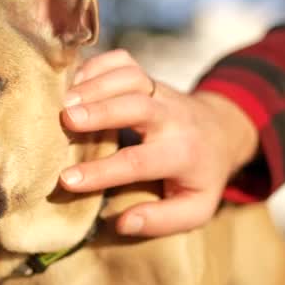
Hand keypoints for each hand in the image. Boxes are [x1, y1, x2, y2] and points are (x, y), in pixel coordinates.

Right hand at [58, 49, 258, 237]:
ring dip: (95, 84)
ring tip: (63, 101)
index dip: (102, 171)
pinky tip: (73, 81)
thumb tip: (123, 223)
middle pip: (138, 107)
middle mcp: (172, 118)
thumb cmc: (199, 176)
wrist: (221, 132)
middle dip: (101, 111)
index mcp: (182, 154)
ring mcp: (161, 91)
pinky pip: (124, 61)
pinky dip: (98, 65)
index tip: (67, 180)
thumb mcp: (195, 208)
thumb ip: (162, 220)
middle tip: (65, 120)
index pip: (139, 162)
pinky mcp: (148, 77)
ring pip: (131, 77)